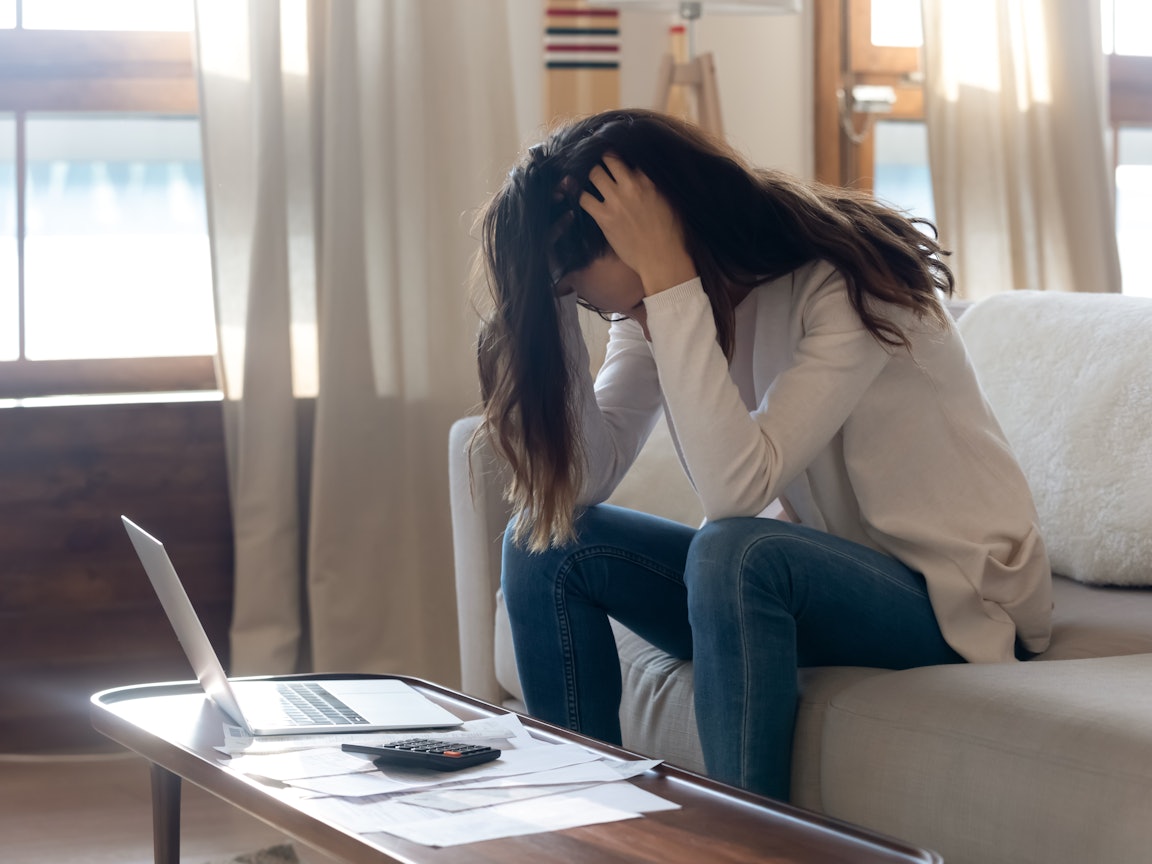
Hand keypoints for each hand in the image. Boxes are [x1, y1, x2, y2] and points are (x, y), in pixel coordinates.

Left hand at [579, 155, 696, 295]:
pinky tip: (583, 197)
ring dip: (591, 176)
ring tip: (592, 181)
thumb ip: (656, 184)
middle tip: (602, 166)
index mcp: (649, 179)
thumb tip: (646, 176)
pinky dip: (580, 196)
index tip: (617, 158)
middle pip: (608, 158)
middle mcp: (631, 185)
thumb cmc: (672, 233)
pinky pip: (584, 198)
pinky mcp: (604, 217)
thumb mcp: (670, 200)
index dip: (621, 155)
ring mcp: (615, 201)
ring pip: (593, 174)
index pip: (629, 155)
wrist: (663, 258)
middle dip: (604, 161)